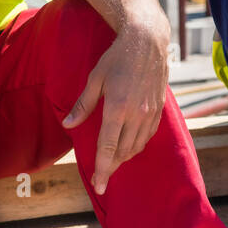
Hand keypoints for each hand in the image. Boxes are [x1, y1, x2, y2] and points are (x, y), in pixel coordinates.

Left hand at [62, 15, 169, 194]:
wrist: (147, 41)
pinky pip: (148, 136)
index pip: (108, 148)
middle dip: (111, 166)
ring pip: (137, 146)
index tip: (99, 185)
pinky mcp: (159, 108)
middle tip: (101, 176)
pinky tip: (130, 146)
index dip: (102, 169)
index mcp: (117, 108)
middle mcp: (136, 114)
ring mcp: (150, 112)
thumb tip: (68, 124)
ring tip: (113, 162)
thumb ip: (83, 105)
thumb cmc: (117, 57)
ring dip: (124, 157)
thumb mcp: (95, 79)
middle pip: (122, 151)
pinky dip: (138, 145)